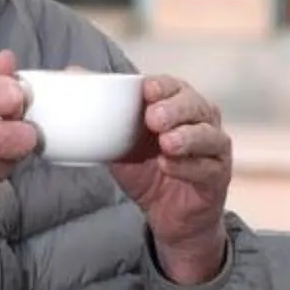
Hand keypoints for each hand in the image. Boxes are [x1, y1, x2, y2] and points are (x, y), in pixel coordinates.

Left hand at [108, 75, 233, 284]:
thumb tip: (72, 73)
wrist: (168, 216)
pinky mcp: (217, 176)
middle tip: (154, 117)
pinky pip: (208, 167)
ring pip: (207, 135)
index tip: (146, 88)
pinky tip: (168, 166)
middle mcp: (201, 122)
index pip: (174, 87)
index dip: (162, 86)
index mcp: (178, 106)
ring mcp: (214, 149)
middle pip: (196, 106)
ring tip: (166, 143)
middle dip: (175, 109)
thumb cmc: (148, 171)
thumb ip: (101, 112)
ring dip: (187, 136)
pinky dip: (188, 166)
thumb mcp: (120, 142)